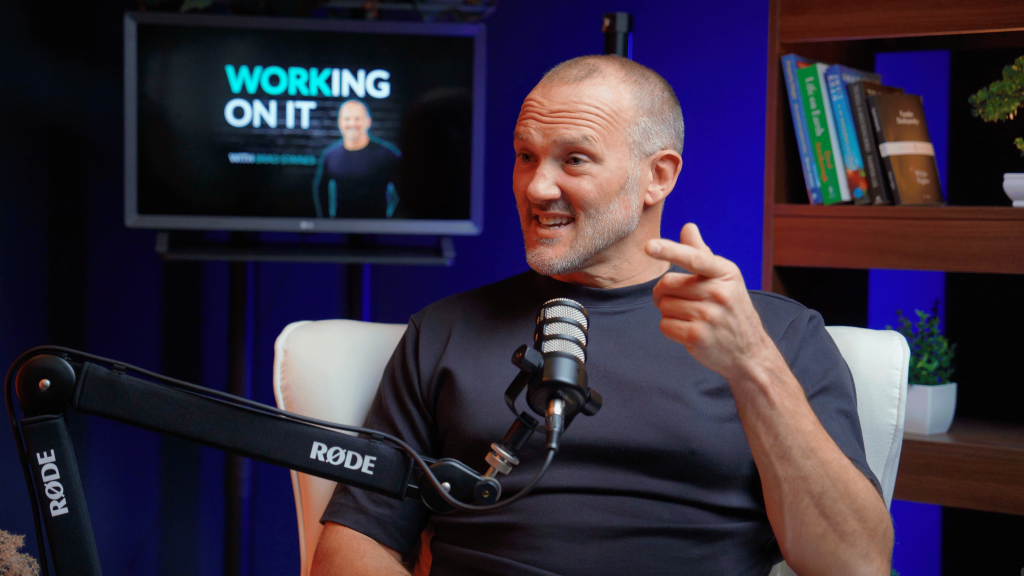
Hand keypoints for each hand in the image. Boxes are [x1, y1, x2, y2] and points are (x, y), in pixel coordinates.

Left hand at [646, 223, 775, 381]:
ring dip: (669, 312)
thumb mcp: (725, 278)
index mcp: (725, 272)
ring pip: (664, 305)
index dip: (669, 250)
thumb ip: (702, 254)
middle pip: (667, 283)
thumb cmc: (731, 309)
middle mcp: (719, 292)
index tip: (649, 246)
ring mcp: (709, 316)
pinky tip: (687, 331)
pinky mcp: (698, 336)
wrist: (749, 351)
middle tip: (677, 300)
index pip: (694, 257)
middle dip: (664, 292)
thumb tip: (688, 227)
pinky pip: (665, 325)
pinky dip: (670, 328)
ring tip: (689, 317)